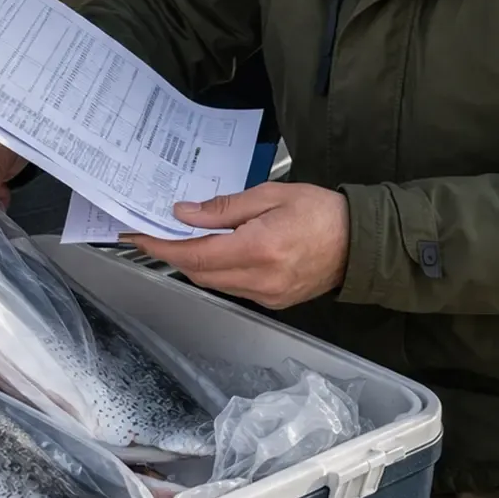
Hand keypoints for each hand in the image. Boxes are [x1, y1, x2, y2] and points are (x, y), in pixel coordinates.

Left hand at [122, 183, 348, 309]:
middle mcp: (260, 279)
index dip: (163, 247)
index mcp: (259, 249)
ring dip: (195, 263)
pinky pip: (233, 288)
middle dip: (174, 254)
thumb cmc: (320, 211)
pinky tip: (217, 252)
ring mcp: (267, 295)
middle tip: (156, 233)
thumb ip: (224, 208)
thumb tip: (185, 214)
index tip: (139, 236)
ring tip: (184, 240)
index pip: (196, 255)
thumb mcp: (270, 196)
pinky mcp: (274, 301)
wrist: (359, 243)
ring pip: (214, 283)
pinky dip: (218, 271)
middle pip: (200, 273)